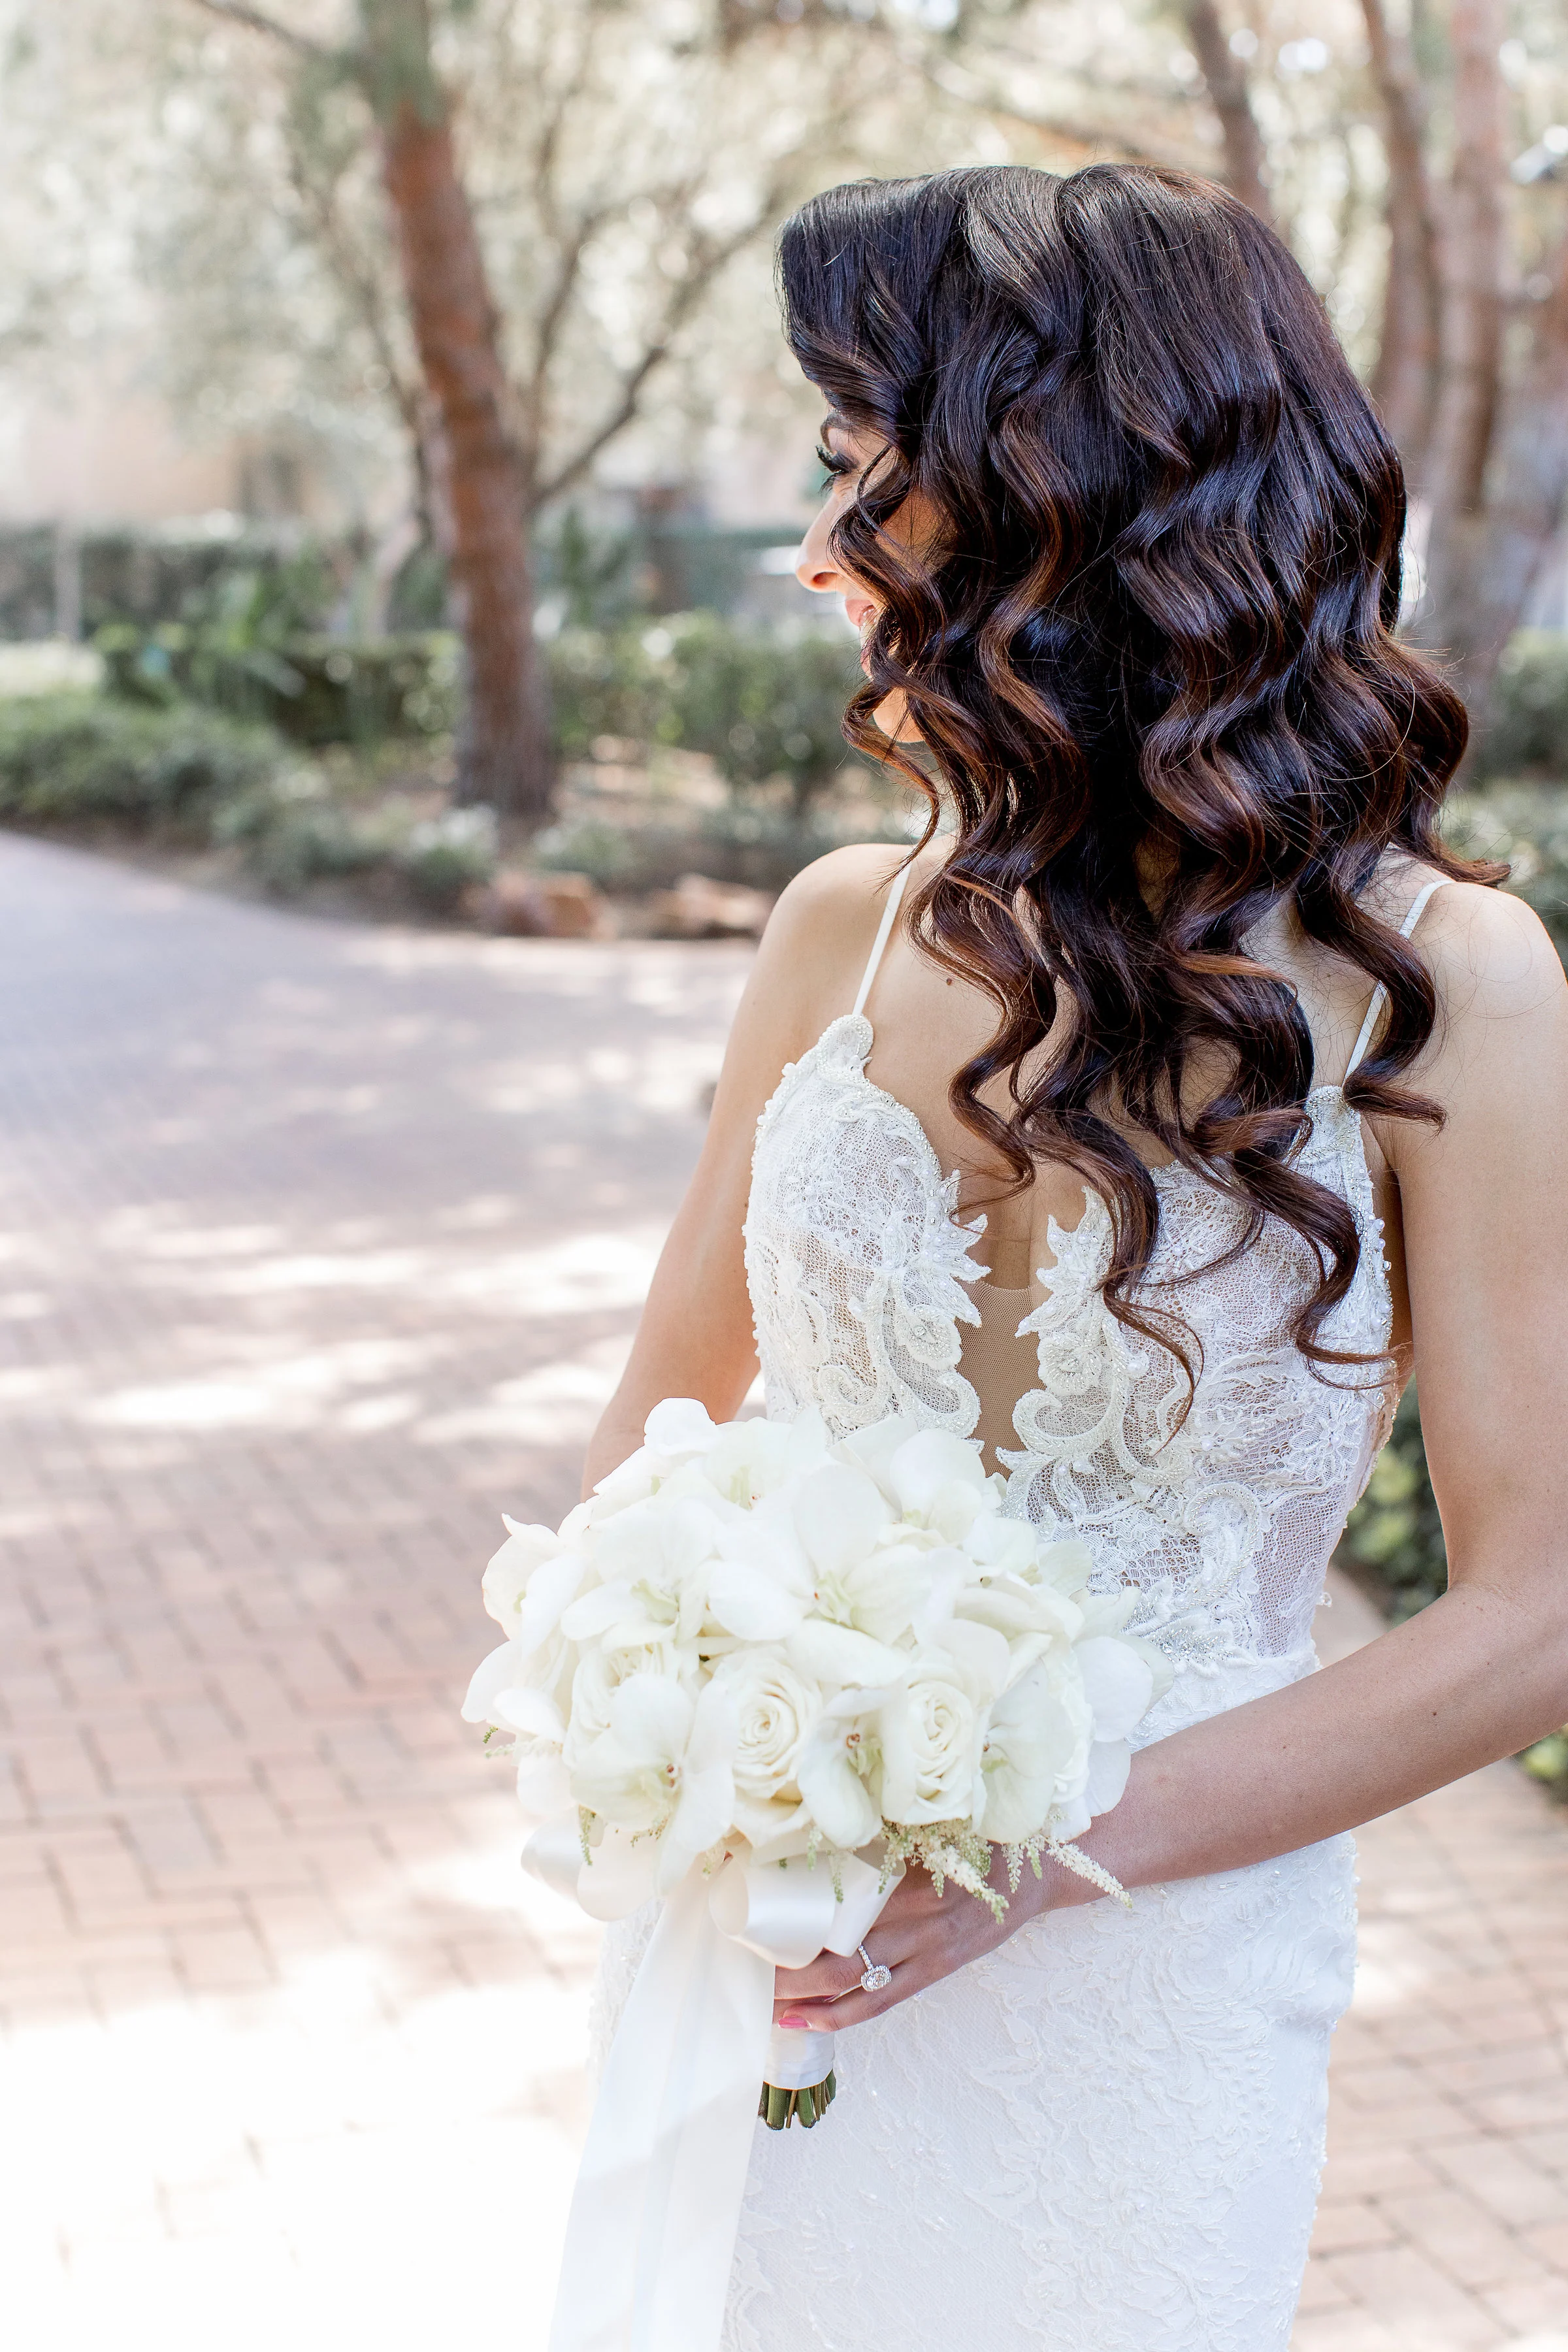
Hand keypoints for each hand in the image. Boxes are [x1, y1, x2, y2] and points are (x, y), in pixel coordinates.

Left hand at [771, 1848, 1050, 2035]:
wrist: (1039, 1875)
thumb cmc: (983, 1842)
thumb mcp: (939, 1825)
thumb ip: (890, 1825)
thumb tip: (827, 1813)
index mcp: (914, 1880)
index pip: (844, 1904)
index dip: (797, 1920)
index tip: (754, 1917)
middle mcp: (920, 1922)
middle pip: (842, 1956)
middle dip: (790, 1972)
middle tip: (746, 1970)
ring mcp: (929, 1952)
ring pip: (857, 1984)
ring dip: (807, 1998)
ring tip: (765, 2003)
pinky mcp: (937, 1971)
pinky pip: (884, 2001)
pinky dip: (842, 2014)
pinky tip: (806, 2020)